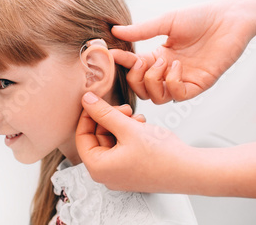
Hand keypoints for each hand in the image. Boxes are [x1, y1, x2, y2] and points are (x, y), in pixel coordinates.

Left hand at [75, 92, 189, 191]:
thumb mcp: (128, 127)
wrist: (192, 171)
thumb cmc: (162, 155)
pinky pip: (122, 149)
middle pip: (96, 138)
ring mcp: (119, 175)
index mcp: (98, 168)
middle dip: (109, 119)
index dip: (88, 116)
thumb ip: (103, 112)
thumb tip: (86, 100)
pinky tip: (142, 126)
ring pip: (111, 141)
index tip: (96, 101)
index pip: (82, 137)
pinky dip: (129, 135)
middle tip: (124, 108)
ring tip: (137, 117)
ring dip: (121, 125)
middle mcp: (105, 175)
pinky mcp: (132, 171)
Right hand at [111, 0, 255, 103]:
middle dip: (135, 79)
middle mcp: (167, 72)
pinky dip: (172, 83)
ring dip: (153, 81)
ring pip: (156, 98)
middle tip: (141, 61)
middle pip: (141, 90)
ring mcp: (182, 80)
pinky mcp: (198, 85)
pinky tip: (178, 66)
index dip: (121, 65)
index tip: (112, 55)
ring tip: (163, 62)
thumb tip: (116, 31)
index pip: (132, 69)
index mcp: (157, 58)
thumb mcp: (165, 22)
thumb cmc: (200, 17)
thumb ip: (141, 31)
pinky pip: (177, 96)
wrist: (229, 18)